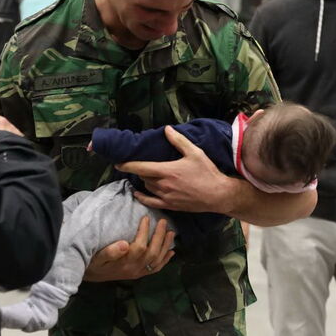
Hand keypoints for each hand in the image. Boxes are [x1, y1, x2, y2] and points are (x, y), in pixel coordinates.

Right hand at [84, 216, 174, 281]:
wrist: (92, 275)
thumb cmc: (94, 263)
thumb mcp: (97, 257)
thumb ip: (110, 252)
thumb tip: (124, 244)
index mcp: (124, 263)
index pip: (140, 247)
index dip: (144, 232)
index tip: (146, 218)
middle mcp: (134, 269)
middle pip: (152, 253)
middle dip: (160, 237)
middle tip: (163, 222)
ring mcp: (138, 272)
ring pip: (157, 261)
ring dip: (165, 246)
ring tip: (171, 233)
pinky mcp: (140, 274)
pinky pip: (155, 268)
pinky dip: (165, 260)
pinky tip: (171, 252)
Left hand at [117, 126, 238, 214]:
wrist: (217, 195)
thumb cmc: (207, 172)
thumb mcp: (194, 153)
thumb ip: (179, 141)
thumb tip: (166, 129)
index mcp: (168, 170)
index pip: (141, 167)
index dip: (127, 165)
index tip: (118, 162)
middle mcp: (164, 185)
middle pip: (143, 177)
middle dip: (139, 170)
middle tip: (138, 164)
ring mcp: (166, 196)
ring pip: (147, 187)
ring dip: (144, 180)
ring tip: (144, 174)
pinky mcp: (170, 205)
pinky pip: (150, 202)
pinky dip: (142, 196)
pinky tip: (138, 193)